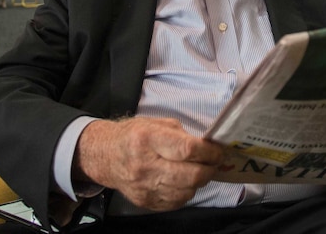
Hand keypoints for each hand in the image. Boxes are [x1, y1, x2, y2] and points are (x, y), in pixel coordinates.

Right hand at [75, 117, 223, 211]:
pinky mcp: (146, 202)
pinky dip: (186, 192)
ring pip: (187, 192)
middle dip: (210, 169)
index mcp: (149, 139)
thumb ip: (181, 135)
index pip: (188, 149)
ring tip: (199, 171)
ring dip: (199, 182)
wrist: (106, 157)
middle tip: (215, 163)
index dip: (209, 152)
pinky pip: (177, 202)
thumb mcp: (156, 124)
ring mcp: (145, 188)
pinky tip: (184, 182)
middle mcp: (146, 166)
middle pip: (191, 175)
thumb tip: (207, 146)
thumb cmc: (134, 135)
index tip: (219, 150)